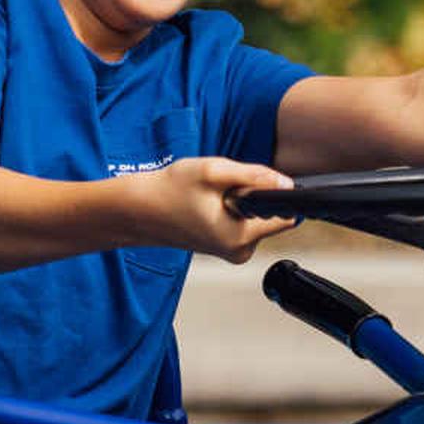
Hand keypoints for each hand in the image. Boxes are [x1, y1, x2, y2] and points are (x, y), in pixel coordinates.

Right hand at [126, 157, 299, 262]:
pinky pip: (239, 224)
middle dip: (251, 197)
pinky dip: (228, 210)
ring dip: (238, 202)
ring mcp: (230, 252)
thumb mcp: (215, 171)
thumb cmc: (169, 191)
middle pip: (268, 217)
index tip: (254, 185)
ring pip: (253, 219)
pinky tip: (205, 205)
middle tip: (220, 190)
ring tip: (208, 197)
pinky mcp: (223, 248)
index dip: (274, 195)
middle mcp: (239, 251)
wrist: (138, 210)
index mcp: (239, 238)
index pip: (285, 217)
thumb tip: (285, 183)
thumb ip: (255, 176)